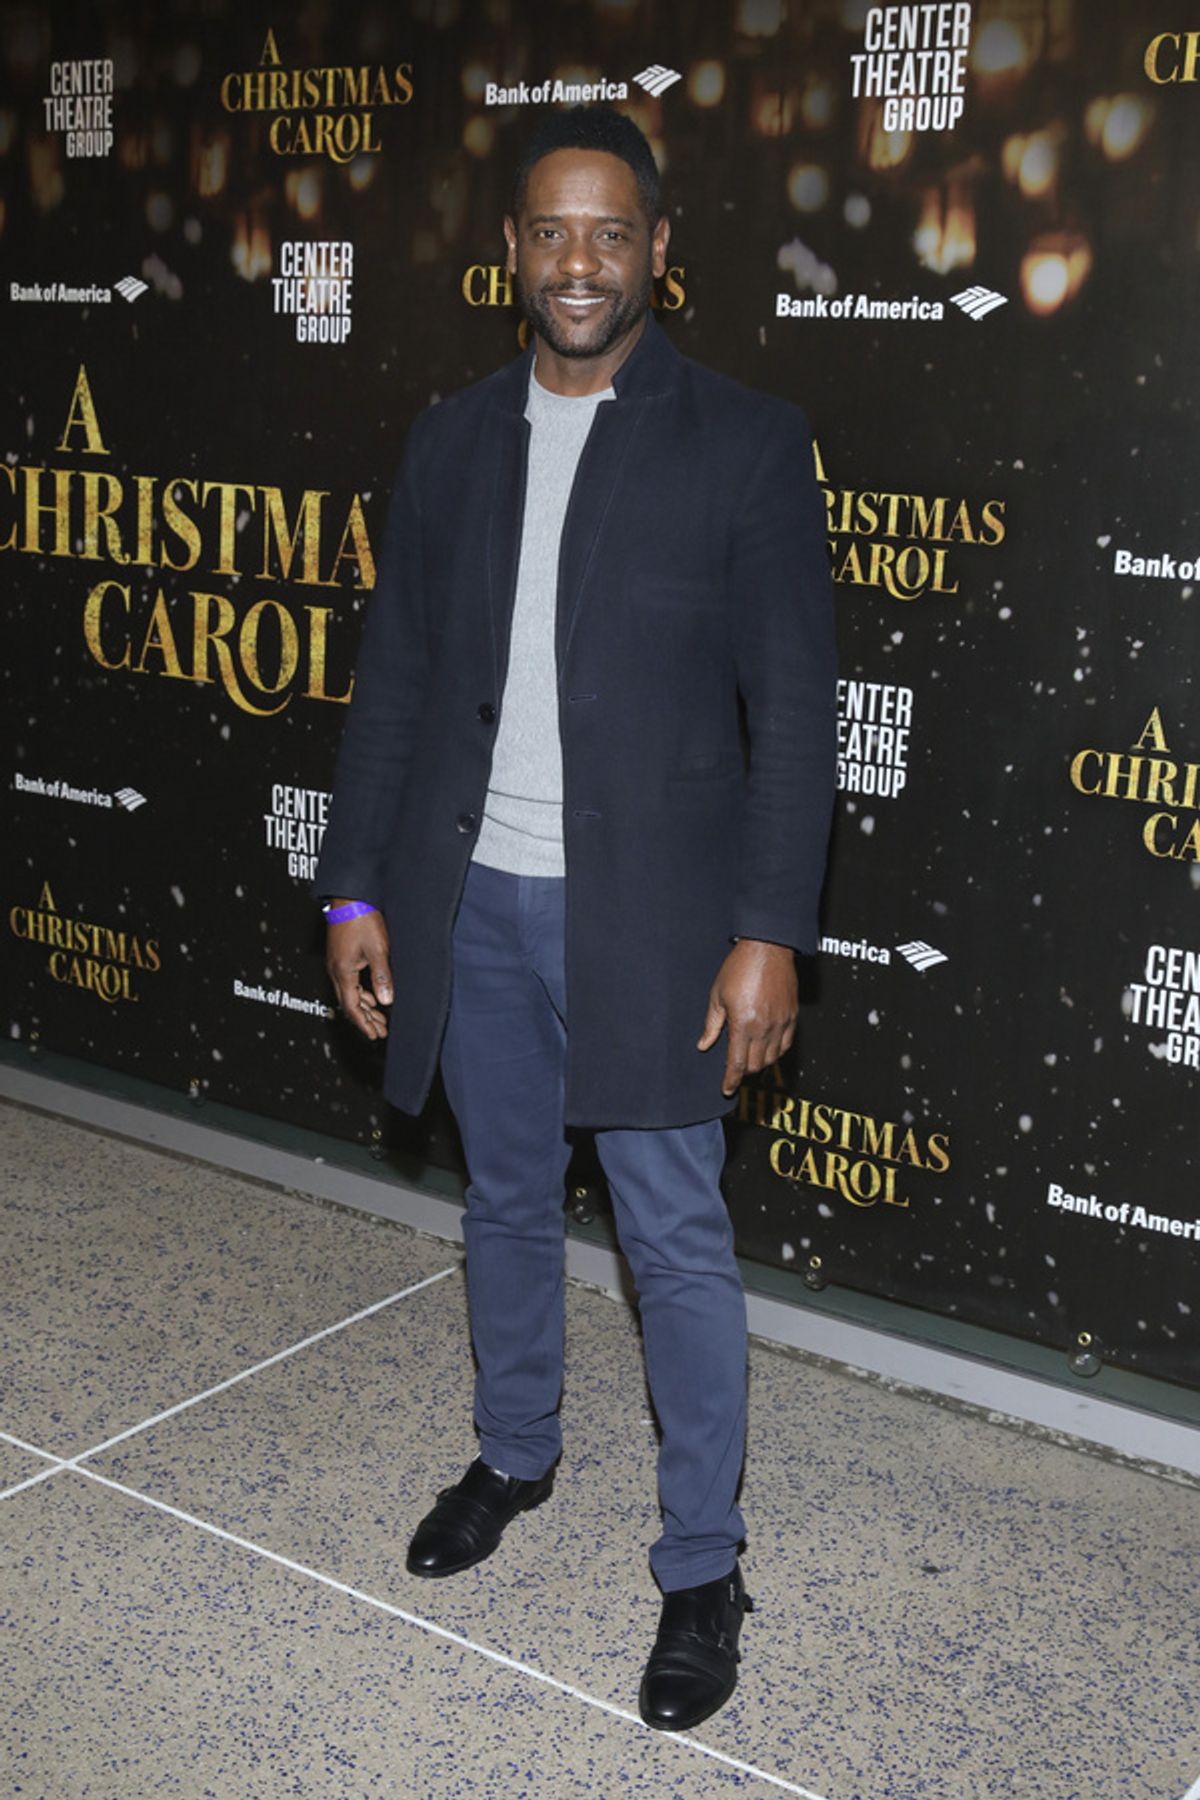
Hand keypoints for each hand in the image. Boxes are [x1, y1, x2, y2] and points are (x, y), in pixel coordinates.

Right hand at [325, 901, 392, 1040]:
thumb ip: (382, 976)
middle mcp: (336, 970)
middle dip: (365, 1019)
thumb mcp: (378, 950)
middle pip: (349, 1003)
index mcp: (343, 971)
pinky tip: (372, 995)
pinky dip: (361, 993)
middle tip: (380, 1031)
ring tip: (379, 1017)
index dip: (364, 1024)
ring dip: (365, 1007)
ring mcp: (337, 963)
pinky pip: (349, 981)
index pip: (352, 1007)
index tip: (374, 1035)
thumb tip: (386, 1001)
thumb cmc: (362, 919)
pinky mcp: (341, 955)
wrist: (350, 897)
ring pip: (349, 993)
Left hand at [698, 939, 797, 1095]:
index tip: (727, 1088)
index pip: (737, 1063)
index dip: (731, 1080)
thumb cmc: (740, 967)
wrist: (767, 948)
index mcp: (743, 1024)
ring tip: (750, 1058)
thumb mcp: (717, 995)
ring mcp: (781, 1023)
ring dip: (760, 1063)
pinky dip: (776, 1052)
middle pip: (756, 1064)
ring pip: (772, 1058)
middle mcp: (764, 1027)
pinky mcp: (792, 1016)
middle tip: (735, 1068)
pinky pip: (786, 1044)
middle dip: (744, 1071)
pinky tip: (767, 1048)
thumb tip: (703, 1045)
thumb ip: (712, 1024)